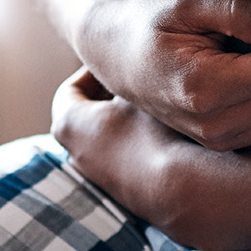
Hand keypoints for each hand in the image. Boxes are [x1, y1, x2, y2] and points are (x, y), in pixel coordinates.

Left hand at [50, 68, 187, 226]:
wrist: (182, 188)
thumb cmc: (155, 133)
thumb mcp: (138, 91)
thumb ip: (124, 74)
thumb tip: (127, 60)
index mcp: (68, 124)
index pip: (72, 88)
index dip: (96, 72)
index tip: (120, 64)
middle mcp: (74, 153)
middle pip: (86, 113)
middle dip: (108, 95)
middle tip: (135, 83)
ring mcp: (95, 175)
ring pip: (104, 136)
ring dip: (122, 120)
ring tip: (152, 107)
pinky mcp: (117, 190)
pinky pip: (119, 155)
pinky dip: (131, 141)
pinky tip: (160, 135)